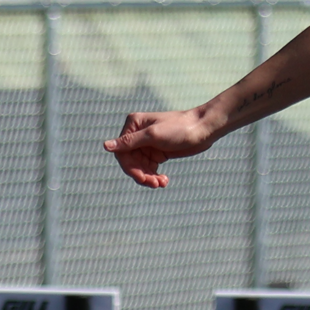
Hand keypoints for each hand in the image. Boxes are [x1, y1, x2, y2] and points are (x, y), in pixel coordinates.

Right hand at [104, 109, 218, 187]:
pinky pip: (150, 168)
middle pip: (131, 161)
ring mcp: (147, 144)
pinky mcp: (158, 153)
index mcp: (133, 125)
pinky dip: (155, 176)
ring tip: (161, 183)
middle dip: (141, 174)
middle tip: (154, 184)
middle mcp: (137, 134)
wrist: (204, 129)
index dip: (129, 167)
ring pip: (140, 167)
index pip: (122, 151)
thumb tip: (105, 146)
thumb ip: (130, 142)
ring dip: (149, 177)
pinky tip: (164, 181)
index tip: (141, 178)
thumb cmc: (180, 128)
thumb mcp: (154, 136)